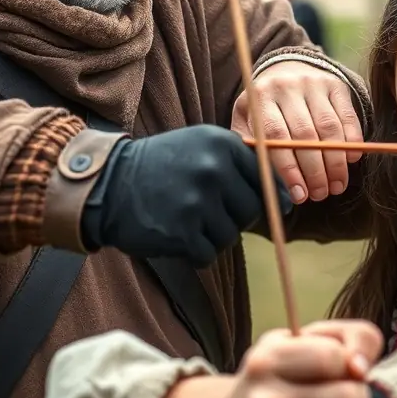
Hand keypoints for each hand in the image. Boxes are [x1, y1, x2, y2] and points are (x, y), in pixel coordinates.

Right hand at [80, 125, 291, 267]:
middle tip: (203, 210)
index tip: (244, 202)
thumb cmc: (161, 167)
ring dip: (211, 235)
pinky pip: (208, 253)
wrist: (108, 183)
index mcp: (222, 144)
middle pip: (252, 210)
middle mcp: (213, 169)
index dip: (263, 197)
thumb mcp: (200, 148)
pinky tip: (175, 234)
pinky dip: (194, 251)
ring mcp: (198, 201)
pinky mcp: (182, 232)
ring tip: (184, 218)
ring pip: (230, 235)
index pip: (265, 180)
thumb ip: (240, 166)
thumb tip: (288, 200)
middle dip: (233, 217)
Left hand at [231, 61, 363, 204]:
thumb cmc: (264, 107)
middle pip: (305, 135)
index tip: (299, 194)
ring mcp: (313, 83)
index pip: (275, 136)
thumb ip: (253, 149)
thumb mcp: (248, 122)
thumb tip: (270, 185)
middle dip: (315, 171)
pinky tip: (350, 160)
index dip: (289, 169)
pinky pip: (348, 116)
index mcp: (260, 97)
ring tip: (336, 186)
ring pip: (329, 128)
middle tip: (320, 195)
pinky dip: (352, 141)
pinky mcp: (336, 85)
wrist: (284, 70)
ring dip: (335, 162)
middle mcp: (287, 86)